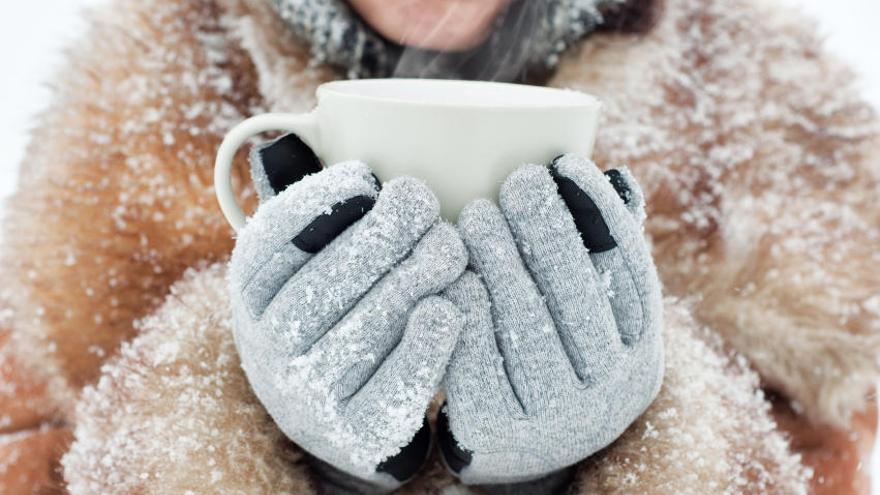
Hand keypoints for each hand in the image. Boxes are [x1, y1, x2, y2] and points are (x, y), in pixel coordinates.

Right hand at [229, 135, 467, 492]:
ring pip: (365, 330)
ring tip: (450, 247)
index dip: (318, 203)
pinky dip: (426, 346)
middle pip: (323, 284)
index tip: (366, 175)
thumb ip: (310, 207)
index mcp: (251, 294)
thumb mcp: (306, 259)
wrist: (335, 406)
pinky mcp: (355, 432)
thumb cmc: (333, 305)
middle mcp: (268, 346)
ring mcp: (308, 395)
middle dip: (379, 236)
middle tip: (424, 203)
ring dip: (413, 280)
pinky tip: (451, 309)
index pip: (270, 244)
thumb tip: (299, 135)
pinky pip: (394, 387)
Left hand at [439, 155, 663, 487]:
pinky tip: (453, 272)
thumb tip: (619, 177)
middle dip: (547, 228)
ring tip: (475, 212)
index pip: (629, 272)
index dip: (599, 213)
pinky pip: (480, 356)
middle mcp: (613, 391)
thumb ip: (604, 254)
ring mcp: (560, 417)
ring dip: (501, 259)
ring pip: (528, 322)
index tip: (566, 162)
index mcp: (641, 353)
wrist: (515, 446)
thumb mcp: (592, 317)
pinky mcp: (503, 429)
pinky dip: (466, 307)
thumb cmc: (552, 356)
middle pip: (578, 295)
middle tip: (516, 179)